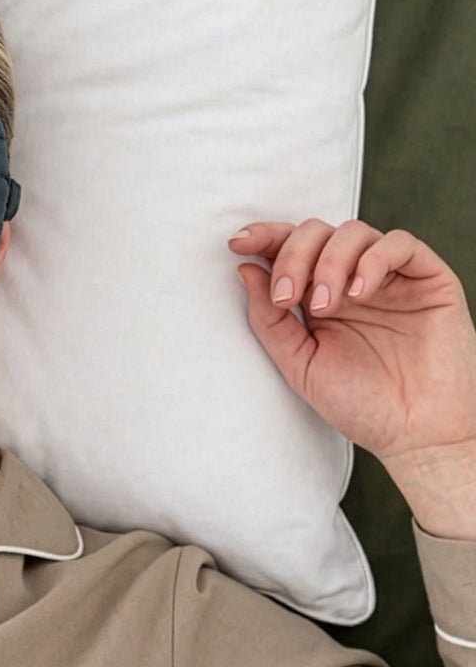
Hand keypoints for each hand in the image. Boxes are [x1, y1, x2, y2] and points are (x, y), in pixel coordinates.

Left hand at [229, 220, 475, 465]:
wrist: (417, 434)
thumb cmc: (361, 404)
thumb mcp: (299, 364)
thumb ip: (269, 320)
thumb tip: (244, 269)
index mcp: (317, 295)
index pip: (288, 248)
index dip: (263, 237)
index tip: (238, 245)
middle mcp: (351, 279)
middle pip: (315, 233)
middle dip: (292, 256)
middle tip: (287, 296)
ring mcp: (390, 277)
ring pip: (353, 232)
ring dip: (329, 262)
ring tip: (326, 306)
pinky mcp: (427, 278)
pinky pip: (400, 244)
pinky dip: (373, 260)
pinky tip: (359, 293)